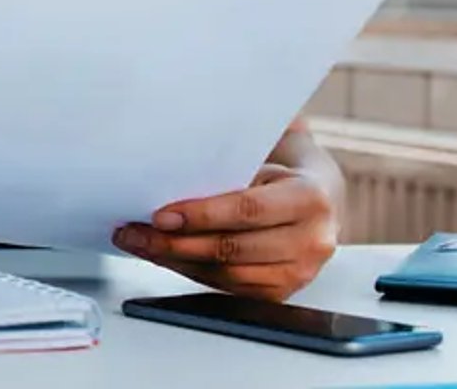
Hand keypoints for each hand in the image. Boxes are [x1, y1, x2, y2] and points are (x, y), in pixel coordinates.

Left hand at [112, 164, 339, 300]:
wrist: (320, 200)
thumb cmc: (280, 175)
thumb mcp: (262, 163)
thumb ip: (224, 177)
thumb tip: (162, 188)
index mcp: (309, 198)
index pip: (247, 210)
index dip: (200, 215)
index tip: (159, 215)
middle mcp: (312, 240)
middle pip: (233, 249)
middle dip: (176, 243)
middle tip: (136, 233)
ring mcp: (301, 272)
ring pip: (227, 274)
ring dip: (177, 261)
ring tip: (142, 244)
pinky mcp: (283, 293)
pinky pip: (230, 289)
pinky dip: (193, 273)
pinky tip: (168, 258)